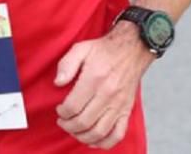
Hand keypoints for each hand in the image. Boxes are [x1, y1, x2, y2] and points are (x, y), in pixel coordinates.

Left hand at [54, 24, 154, 148]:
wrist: (132, 48)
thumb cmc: (106, 50)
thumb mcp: (81, 48)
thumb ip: (66, 64)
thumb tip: (58, 82)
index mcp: (95, 78)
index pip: (73, 107)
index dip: (62, 112)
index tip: (60, 109)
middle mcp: (108, 94)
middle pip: (83, 122)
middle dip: (68, 126)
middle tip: (63, 121)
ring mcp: (119, 104)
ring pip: (98, 132)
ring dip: (82, 136)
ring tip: (74, 130)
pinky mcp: (127, 110)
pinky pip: (118, 134)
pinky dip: (104, 142)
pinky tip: (94, 140)